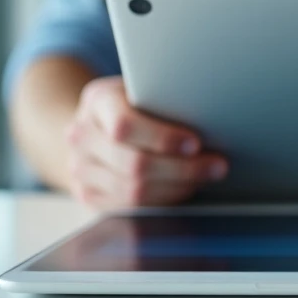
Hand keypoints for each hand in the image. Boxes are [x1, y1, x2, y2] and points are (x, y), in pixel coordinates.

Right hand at [64, 77, 227, 209]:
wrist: (94, 124)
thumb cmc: (132, 102)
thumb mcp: (143, 87)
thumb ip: (163, 98)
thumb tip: (212, 114)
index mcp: (97, 102)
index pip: (124, 125)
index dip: (162, 138)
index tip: (195, 143)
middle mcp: (82, 136)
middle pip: (133, 165)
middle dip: (182, 169)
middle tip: (217, 166)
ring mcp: (80, 169)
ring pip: (132, 193)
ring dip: (177, 188)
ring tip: (205, 178)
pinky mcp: (88, 195)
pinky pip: (128, 210)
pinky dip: (163, 202)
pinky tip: (184, 189)